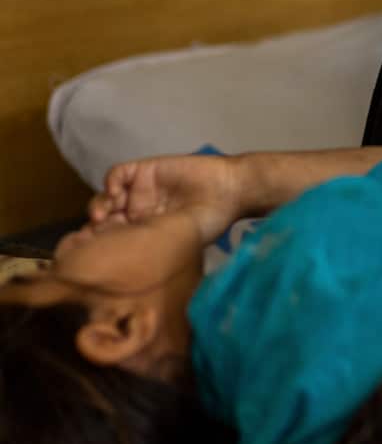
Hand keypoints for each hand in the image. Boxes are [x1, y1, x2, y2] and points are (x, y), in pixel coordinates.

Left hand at [88, 154, 245, 243]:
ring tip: (102, 216)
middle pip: (105, 219)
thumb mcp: (178, 243)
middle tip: (90, 237)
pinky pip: (118, 175)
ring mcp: (139, 191)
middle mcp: (138, 213)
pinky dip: (111, 182)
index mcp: (146, 233)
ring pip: (107, 197)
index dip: (99, 245)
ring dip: (100, 206)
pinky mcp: (144, 171)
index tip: (91, 254)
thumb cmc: (209, 223)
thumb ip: (151, 248)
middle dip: (94, 228)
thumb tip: (120, 271)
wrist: (229, 192)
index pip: (114, 240)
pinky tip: (116, 192)